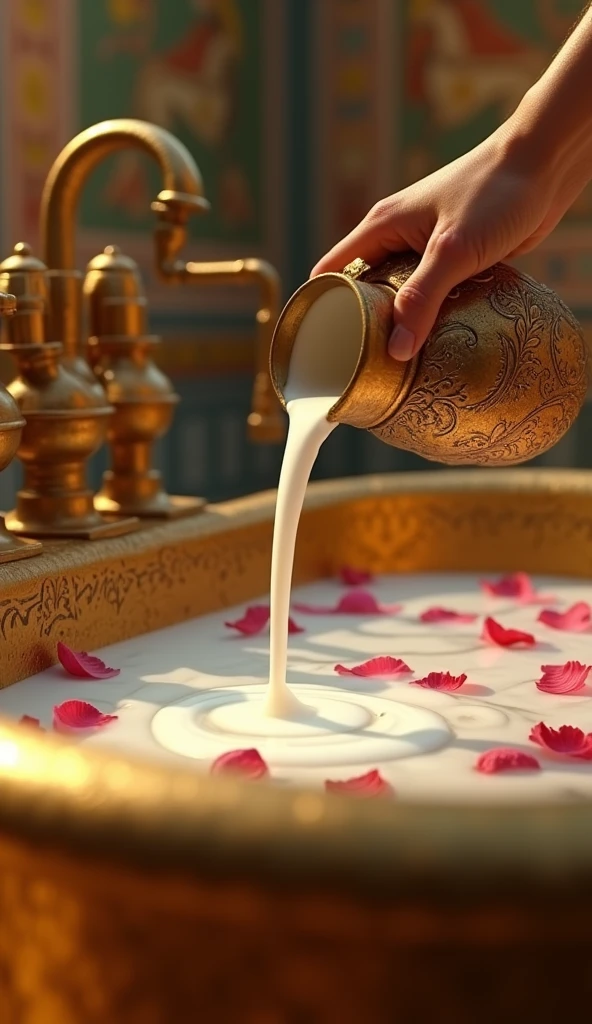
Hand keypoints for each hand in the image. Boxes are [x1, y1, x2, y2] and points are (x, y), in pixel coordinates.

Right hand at [310, 120, 588, 360]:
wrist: (546, 163)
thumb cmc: (495, 193)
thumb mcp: (453, 250)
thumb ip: (422, 299)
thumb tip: (395, 351)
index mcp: (381, 226)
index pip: (331, 272)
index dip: (322, 309)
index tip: (324, 349)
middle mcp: (397, 236)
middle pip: (365, 290)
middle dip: (364, 325)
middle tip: (367, 367)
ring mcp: (426, 247)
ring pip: (401, 295)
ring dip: (401, 323)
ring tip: (401, 364)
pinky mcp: (456, 257)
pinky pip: (433, 294)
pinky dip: (431, 316)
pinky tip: (438, 342)